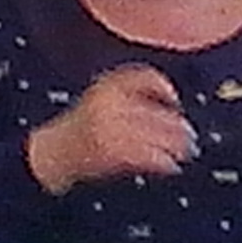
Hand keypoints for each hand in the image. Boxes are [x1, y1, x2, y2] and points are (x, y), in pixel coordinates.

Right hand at [26, 64, 196, 194]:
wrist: (51, 155)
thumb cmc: (78, 133)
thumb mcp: (99, 103)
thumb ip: (129, 99)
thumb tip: (170, 109)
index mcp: (105, 85)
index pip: (143, 75)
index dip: (163, 87)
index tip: (175, 100)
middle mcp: (109, 102)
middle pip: (157, 110)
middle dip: (177, 126)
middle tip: (190, 136)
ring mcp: (111, 126)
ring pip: (157, 134)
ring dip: (176, 146)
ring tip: (185, 152)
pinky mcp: (113, 150)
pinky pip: (149, 155)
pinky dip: (164, 162)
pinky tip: (170, 166)